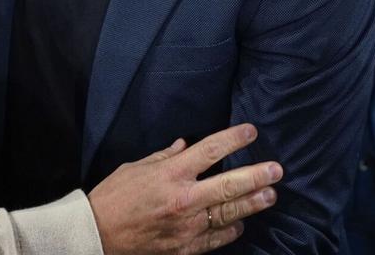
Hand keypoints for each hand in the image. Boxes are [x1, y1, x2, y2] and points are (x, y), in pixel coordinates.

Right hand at [88, 124, 281, 254]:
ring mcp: (187, 226)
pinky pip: (217, 237)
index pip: (209, 151)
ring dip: (252, 203)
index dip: (233, 139)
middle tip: (277, 170)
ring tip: (271, 195)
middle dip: (256, 175)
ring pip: (229, 214)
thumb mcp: (135, 168)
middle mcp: (183, 199)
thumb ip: (163, 157)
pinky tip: (242, 222)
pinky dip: (231, 229)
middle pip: (229, 185)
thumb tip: (183, 146)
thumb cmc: (113, 197)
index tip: (251, 131)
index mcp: (170, 174)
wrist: (97, 235)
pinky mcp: (186, 247)